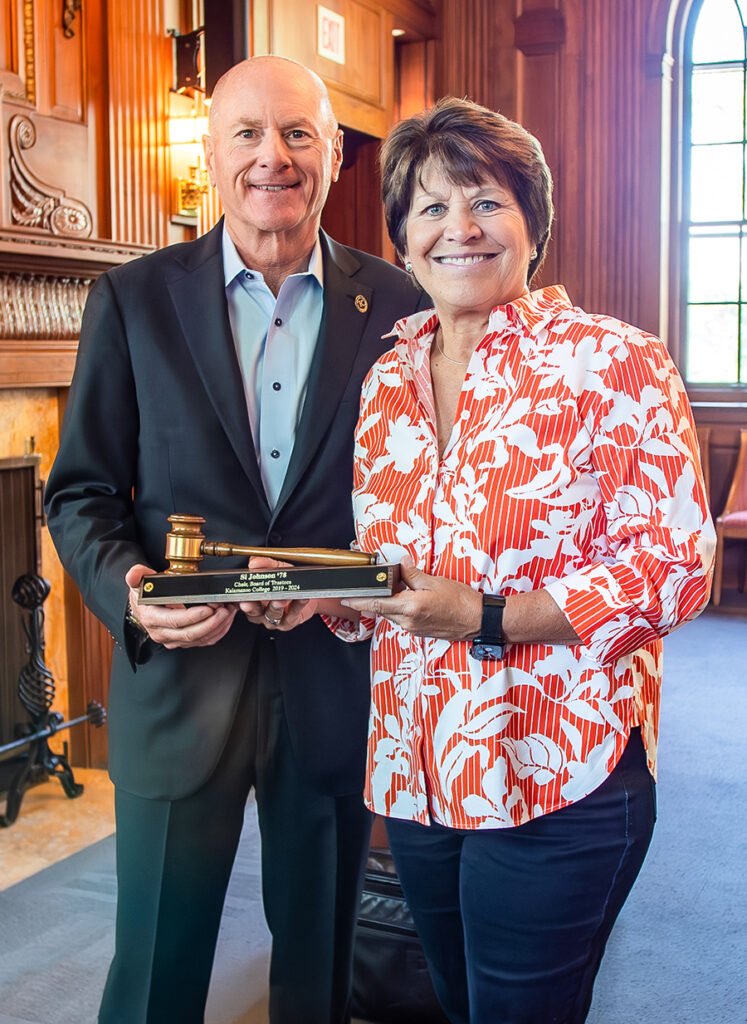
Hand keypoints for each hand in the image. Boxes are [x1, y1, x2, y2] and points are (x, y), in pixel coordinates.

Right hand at [125, 564, 236, 648]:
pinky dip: (217, 631)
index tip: (208, 608)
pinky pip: (204, 641)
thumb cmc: (144, 595)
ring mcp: (173, 639)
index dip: (193, 616)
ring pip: (199, 639)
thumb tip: (134, 574)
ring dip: (217, 627)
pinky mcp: (183, 642)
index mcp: (152, 618)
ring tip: (228, 612)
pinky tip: (225, 620)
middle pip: (190, 633)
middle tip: (224, 609)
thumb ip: (137, 576)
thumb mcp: (138, 583)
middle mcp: (162, 632)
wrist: (142, 608)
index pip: (174, 621)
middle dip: (211, 622)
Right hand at [238, 557, 317, 631]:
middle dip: (252, 606)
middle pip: (253, 611)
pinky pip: (293, 614)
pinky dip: (298, 605)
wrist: (309, 592)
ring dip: (276, 605)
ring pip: (272, 614)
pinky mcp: (289, 623)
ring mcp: (274, 620)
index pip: (241, 600)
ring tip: (281, 598)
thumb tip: (254, 562)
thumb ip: (266, 564)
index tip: (241, 592)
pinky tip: (302, 597)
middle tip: (255, 598)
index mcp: (252, 600)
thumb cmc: (288, 582)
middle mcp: (260, 613)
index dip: (240, 598)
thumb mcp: (277, 569)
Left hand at [342, 555, 481, 640]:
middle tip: (374, 585)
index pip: (377, 603)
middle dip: (377, 597)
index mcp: (410, 607)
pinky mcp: (419, 632)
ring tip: (399, 589)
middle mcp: (408, 622)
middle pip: (383, 608)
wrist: (478, 620)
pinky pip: (402, 619)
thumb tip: (400, 563)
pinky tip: (410, 599)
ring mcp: (413, 629)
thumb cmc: (461, 600)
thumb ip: (413, 573)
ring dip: (391, 602)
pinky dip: (401, 609)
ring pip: (392, 614)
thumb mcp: (436, 581)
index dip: (359, 600)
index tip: (345, 597)